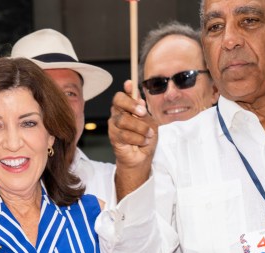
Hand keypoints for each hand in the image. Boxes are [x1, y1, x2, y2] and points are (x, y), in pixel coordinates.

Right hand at [108, 80, 158, 199]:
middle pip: (118, 101)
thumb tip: (139, 100)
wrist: (142, 157)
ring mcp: (114, 125)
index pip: (123, 94)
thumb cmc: (145, 138)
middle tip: (143, 112)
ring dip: (140, 128)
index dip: (126, 89)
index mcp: (127, 107)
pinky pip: (125, 134)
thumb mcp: (150, 122)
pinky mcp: (113, 136)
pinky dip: (138, 139)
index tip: (130, 84)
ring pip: (124, 120)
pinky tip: (142, 141)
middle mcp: (118, 113)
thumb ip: (144, 111)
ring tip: (147, 135)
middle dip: (132, 105)